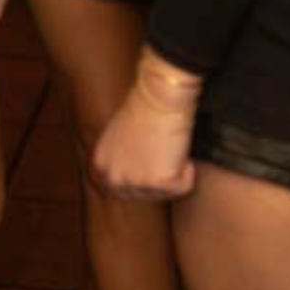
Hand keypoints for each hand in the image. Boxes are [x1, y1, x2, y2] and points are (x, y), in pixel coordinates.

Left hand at [91, 56, 199, 203]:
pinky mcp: (159, 181)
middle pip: (146, 195)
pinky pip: (184, 187)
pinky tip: (180, 148)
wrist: (160, 94)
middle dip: (161, 178)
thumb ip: (121, 159)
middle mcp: (114, 177)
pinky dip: (188, 170)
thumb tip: (137, 173)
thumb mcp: (118, 135)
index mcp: (101, 166)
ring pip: (166, 193)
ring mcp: (135, 181)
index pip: (124, 191)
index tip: (153, 159)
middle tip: (164, 149)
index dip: (144, 177)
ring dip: (175, 172)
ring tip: (169, 145)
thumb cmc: (145, 107)